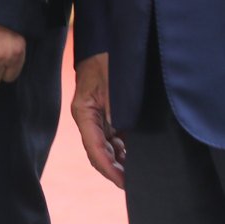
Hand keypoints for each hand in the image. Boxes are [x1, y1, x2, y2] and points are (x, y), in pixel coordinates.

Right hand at [72, 52, 125, 187]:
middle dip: (116, 170)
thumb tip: (123, 142)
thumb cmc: (110, 58)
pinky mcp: (107, 113)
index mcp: (84, 112)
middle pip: (99, 153)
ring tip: (140, 172)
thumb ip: (118, 114)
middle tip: (136, 184)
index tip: (124, 183)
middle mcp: (88, 118)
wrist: (109, 39)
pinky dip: (124, 149)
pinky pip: (114, 137)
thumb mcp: (116, 86)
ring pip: (107, 147)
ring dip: (121, 161)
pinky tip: (138, 155)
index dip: (109, 169)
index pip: (95, 150)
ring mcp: (97, 116)